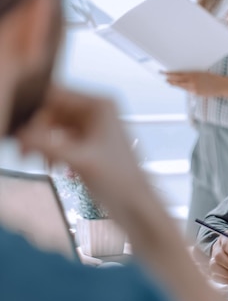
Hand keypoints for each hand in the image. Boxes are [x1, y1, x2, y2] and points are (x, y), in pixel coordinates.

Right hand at [17, 87, 147, 216]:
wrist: (136, 206)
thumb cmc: (121, 182)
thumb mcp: (79, 160)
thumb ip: (46, 144)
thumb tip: (20, 134)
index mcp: (100, 105)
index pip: (55, 95)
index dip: (33, 111)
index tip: (19, 129)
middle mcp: (97, 111)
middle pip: (50, 110)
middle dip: (35, 130)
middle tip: (25, 150)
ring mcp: (92, 126)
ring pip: (52, 125)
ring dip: (41, 141)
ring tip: (35, 159)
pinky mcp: (87, 143)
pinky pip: (59, 138)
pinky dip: (50, 149)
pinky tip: (50, 164)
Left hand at [165, 71, 225, 96]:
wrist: (221, 85)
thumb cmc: (213, 78)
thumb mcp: (201, 73)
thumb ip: (192, 76)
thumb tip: (184, 77)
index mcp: (193, 74)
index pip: (178, 74)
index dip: (170, 74)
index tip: (164, 73)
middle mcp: (192, 81)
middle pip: (177, 81)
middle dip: (170, 79)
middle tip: (164, 78)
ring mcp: (193, 88)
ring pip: (181, 86)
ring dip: (175, 84)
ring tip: (169, 82)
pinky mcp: (196, 93)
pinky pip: (187, 90)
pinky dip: (184, 88)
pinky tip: (181, 87)